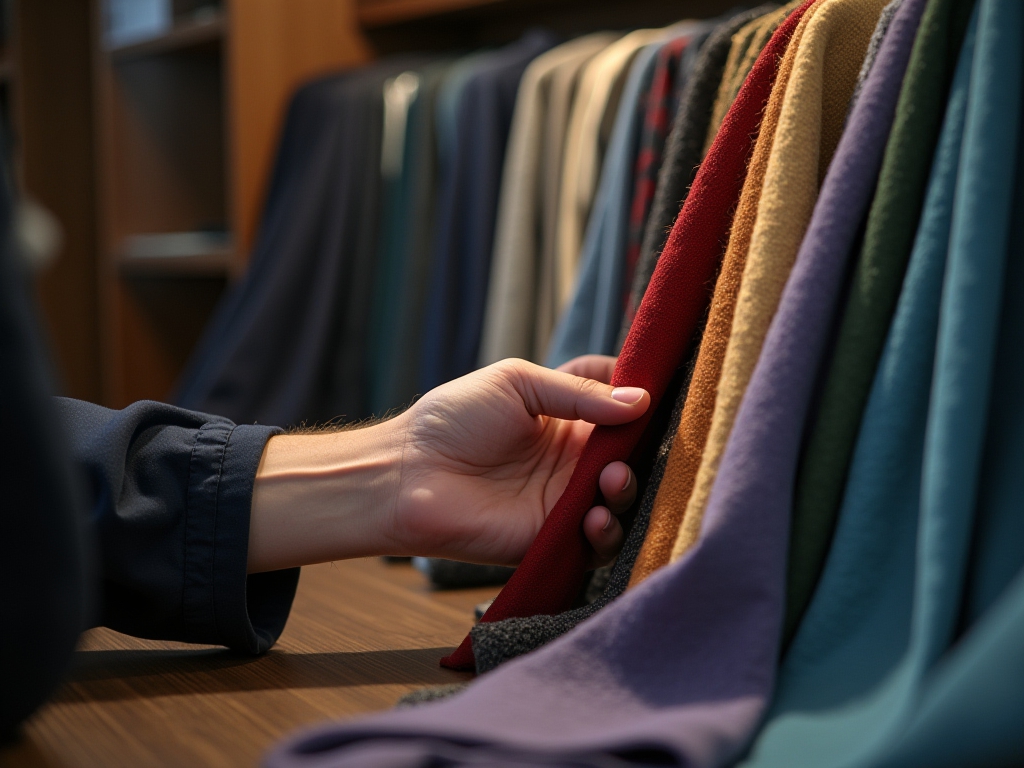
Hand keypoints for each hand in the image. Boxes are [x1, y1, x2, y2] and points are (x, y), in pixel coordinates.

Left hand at [247, 356, 648, 572]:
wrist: (407, 474)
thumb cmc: (452, 418)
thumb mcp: (517, 383)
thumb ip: (578, 393)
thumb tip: (641, 402)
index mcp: (564, 415)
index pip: (619, 403)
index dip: (641, 398)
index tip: (662, 393)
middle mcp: (571, 457)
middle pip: (632, 453)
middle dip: (647, 451)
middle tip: (644, 445)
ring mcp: (564, 497)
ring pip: (622, 498)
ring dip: (629, 490)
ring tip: (612, 480)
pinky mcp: (552, 537)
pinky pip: (597, 542)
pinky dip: (607, 530)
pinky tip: (594, 514)